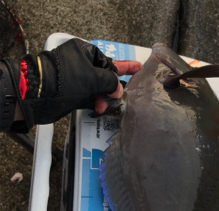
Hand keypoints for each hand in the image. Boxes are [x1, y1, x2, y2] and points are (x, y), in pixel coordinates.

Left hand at [4, 39, 141, 131]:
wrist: (40, 95)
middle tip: (122, 95)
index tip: (137, 70)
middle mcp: (80, 65)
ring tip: (105, 106)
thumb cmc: (65, 80)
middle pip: (104, 76)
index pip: (108, 62)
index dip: (122, 69)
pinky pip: (90, 98)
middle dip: (113, 87)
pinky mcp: (72, 94)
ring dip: (104, 98)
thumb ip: (110, 82)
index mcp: (84, 53)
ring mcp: (76, 80)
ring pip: (98, 89)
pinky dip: (96, 103)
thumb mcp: (92, 78)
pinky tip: (101, 108)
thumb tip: (119, 88)